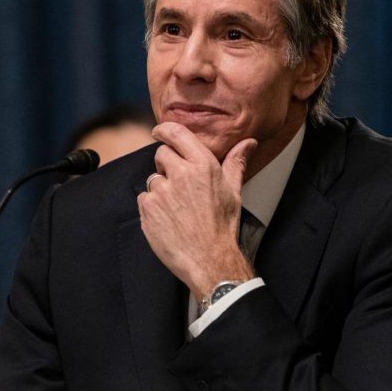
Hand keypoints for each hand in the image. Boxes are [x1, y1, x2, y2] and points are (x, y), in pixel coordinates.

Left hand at [137, 122, 257, 300]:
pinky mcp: (148, 208)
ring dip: (161, 189)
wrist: (209, 260)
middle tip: (180, 184)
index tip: (159, 131)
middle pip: (161, 154)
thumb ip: (235, 163)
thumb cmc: (222, 226)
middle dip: (167, 165)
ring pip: (153, 178)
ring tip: (177, 208)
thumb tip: (247, 142)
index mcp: (203, 166)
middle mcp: (181, 174)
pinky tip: (168, 218)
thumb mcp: (234, 192)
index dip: (164, 130)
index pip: (176, 134)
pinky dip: (152, 206)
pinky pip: (144, 198)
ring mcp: (162, 192)